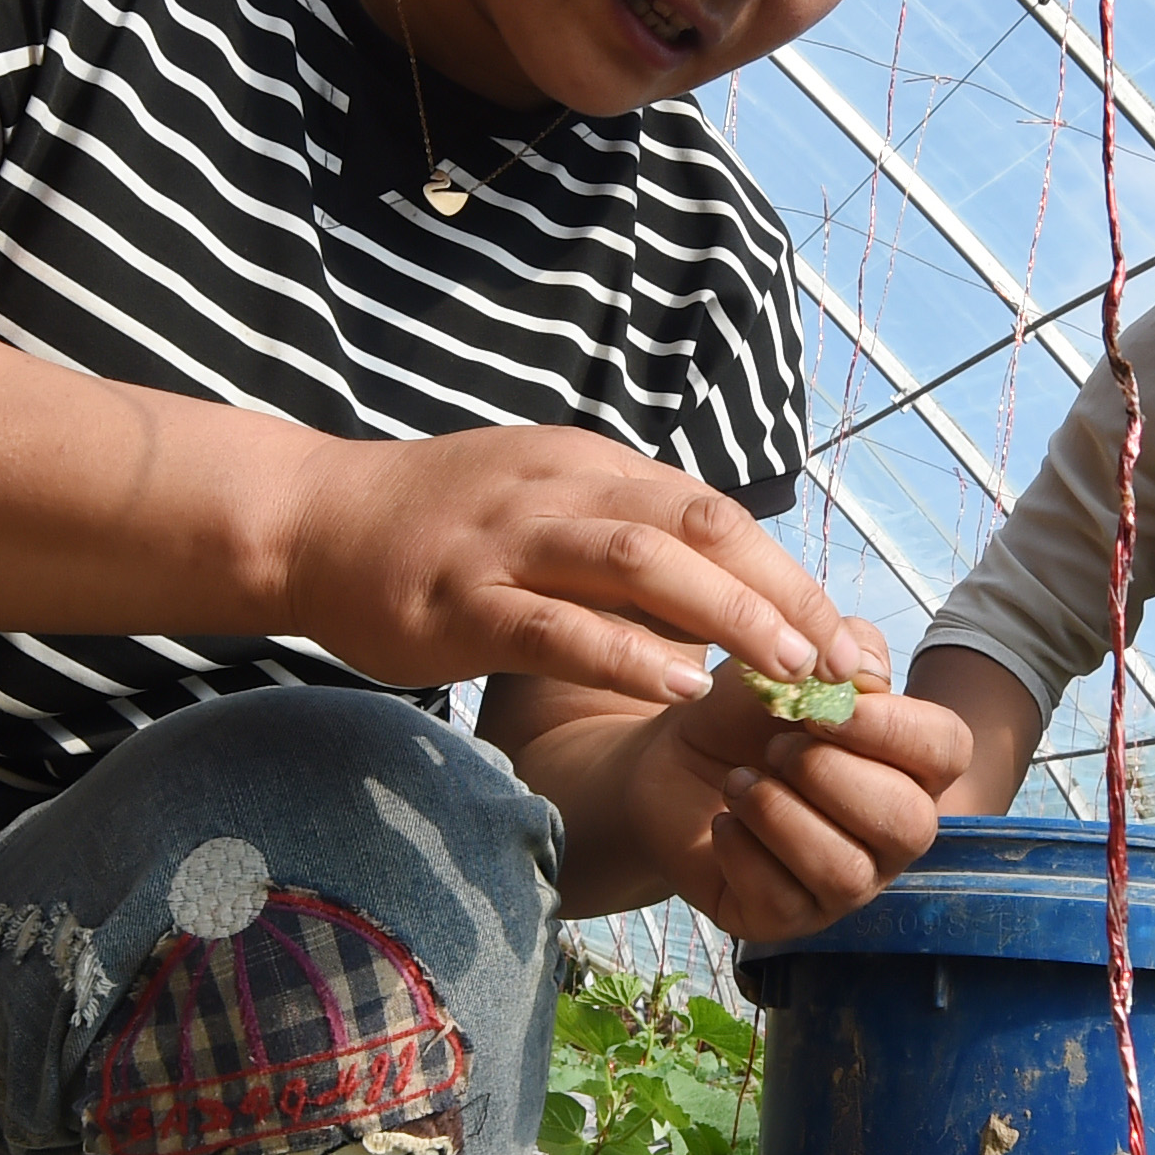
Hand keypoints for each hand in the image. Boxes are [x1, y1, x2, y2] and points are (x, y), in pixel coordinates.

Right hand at [281, 427, 840, 699]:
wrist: (310, 520)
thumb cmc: (435, 526)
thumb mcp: (543, 504)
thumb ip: (620, 537)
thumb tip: (719, 594)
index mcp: (591, 465)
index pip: (715, 514)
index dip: (788, 574)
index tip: (844, 636)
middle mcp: (561, 489)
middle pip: (700, 527)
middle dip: (782, 594)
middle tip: (842, 661)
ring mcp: (509, 542)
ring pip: (641, 565)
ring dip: (727, 617)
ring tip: (789, 672)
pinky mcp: (462, 601)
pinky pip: (558, 626)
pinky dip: (627, 655)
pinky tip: (678, 689)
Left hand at [646, 622, 969, 944]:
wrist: (667, 762)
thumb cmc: (741, 714)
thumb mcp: (786, 659)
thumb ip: (838, 648)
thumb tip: (865, 677)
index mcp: (908, 765)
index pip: (947, 751)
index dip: (892, 729)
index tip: (824, 709)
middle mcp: (890, 832)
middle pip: (909, 823)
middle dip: (830, 776)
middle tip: (775, 748)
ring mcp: (846, 884)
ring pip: (846, 872)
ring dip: (779, 814)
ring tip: (739, 783)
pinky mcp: (788, 919)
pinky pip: (783, 900)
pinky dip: (742, 850)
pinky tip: (724, 824)